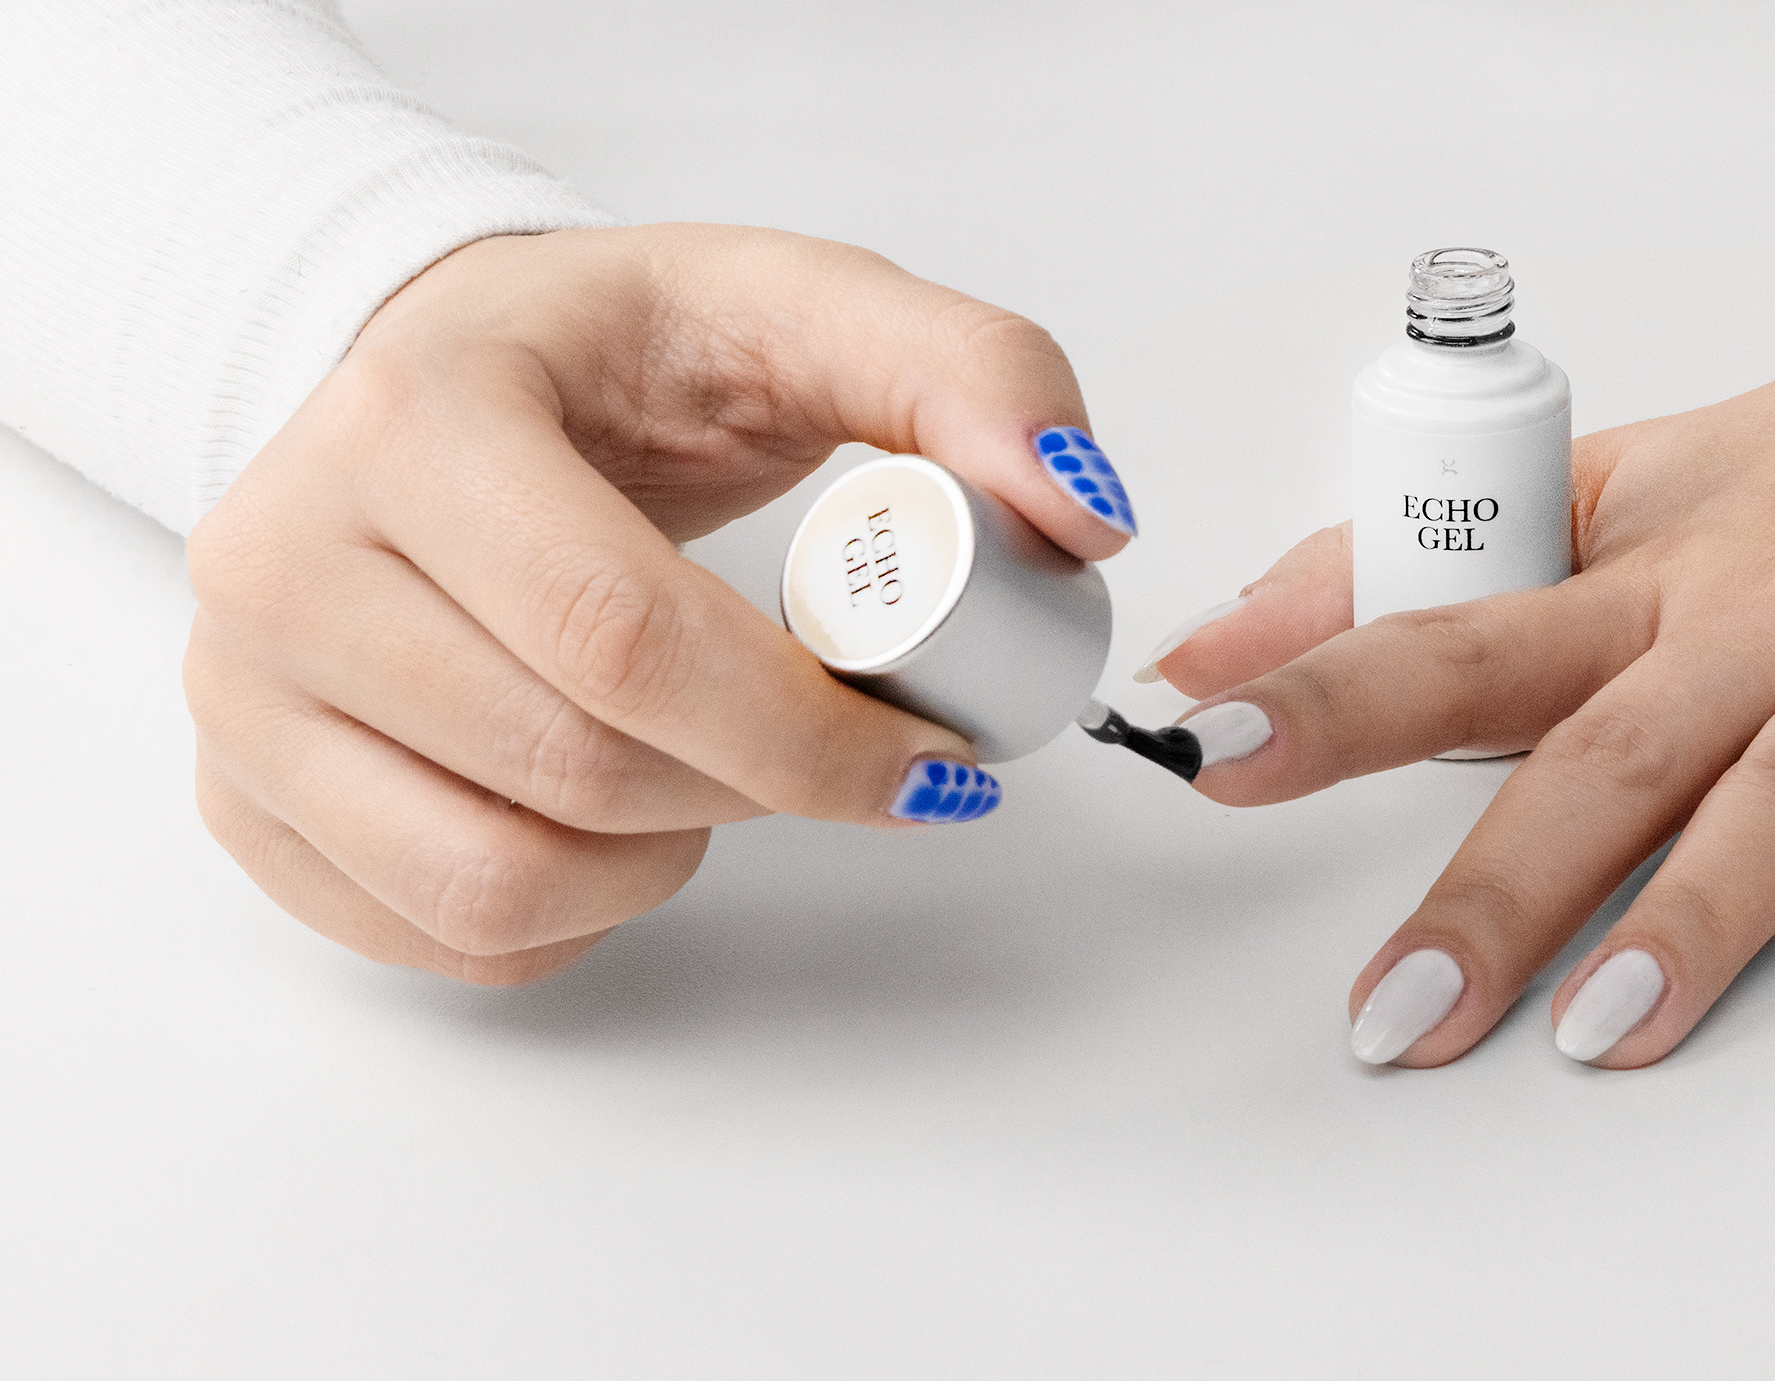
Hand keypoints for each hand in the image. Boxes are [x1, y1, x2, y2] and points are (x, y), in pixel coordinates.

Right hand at [185, 225, 1134, 982]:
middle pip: (574, 769)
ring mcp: (246, 690)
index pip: (618, 636)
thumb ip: (972, 378)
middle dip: (764, 787)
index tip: (939, 758)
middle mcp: (287, 556)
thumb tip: (1082, 516)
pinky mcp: (248, 794)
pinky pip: (442, 935)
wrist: (446, 379)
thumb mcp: (803, 310)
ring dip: (669, 861)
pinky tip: (622, 815)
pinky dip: (579, 914)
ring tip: (723, 768)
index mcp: (417, 419)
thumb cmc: (623, 358)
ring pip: (498, 880)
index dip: (810, 732)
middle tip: (846, 747)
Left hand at [1150, 332, 1774, 1066]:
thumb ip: (1421, 563)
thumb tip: (1232, 631)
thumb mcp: (1615, 488)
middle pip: (1608, 758)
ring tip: (1601, 1034)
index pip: (1462, 639)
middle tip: (1395, 1013)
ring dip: (1695, 917)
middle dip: (1496, 891)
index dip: (1334, 696)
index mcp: (1645, 579)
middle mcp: (1758, 622)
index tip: (1216, 750)